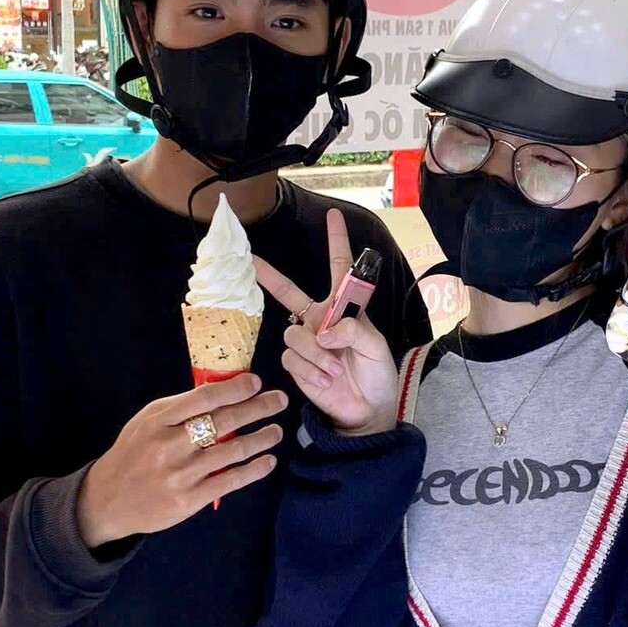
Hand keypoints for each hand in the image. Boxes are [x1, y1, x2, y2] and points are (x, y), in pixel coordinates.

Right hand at [77, 374, 286, 546]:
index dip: (234, 388)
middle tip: (279, 400)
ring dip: (261, 439)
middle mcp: (169, 445)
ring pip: (232, 451)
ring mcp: (180, 474)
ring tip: (277, 431)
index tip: (256, 382)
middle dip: (257, 408)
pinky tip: (268, 461)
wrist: (107, 500)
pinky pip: (230, 480)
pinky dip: (254, 469)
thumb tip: (222, 390)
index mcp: (158, 420)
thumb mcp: (147, 422)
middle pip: (223, 421)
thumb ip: (179, 409)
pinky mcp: (189, 499)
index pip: (203, 398)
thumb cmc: (133, 454)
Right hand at [254, 207, 400, 435]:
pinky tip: (324, 380)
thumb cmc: (377, 375)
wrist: (367, 410)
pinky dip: (310, 370)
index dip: (336, 241)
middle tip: (250, 259)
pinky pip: (292, 357)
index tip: (333, 216)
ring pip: (295, 334)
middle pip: (288, 292)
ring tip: (335, 371)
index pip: (340, 269)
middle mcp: (320, 320)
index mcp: (344, 309)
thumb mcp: (376, 349)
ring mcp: (306, 341)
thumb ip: (354, 332)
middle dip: (269, 275)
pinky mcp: (296, 363)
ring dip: (317, 355)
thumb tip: (325, 332)